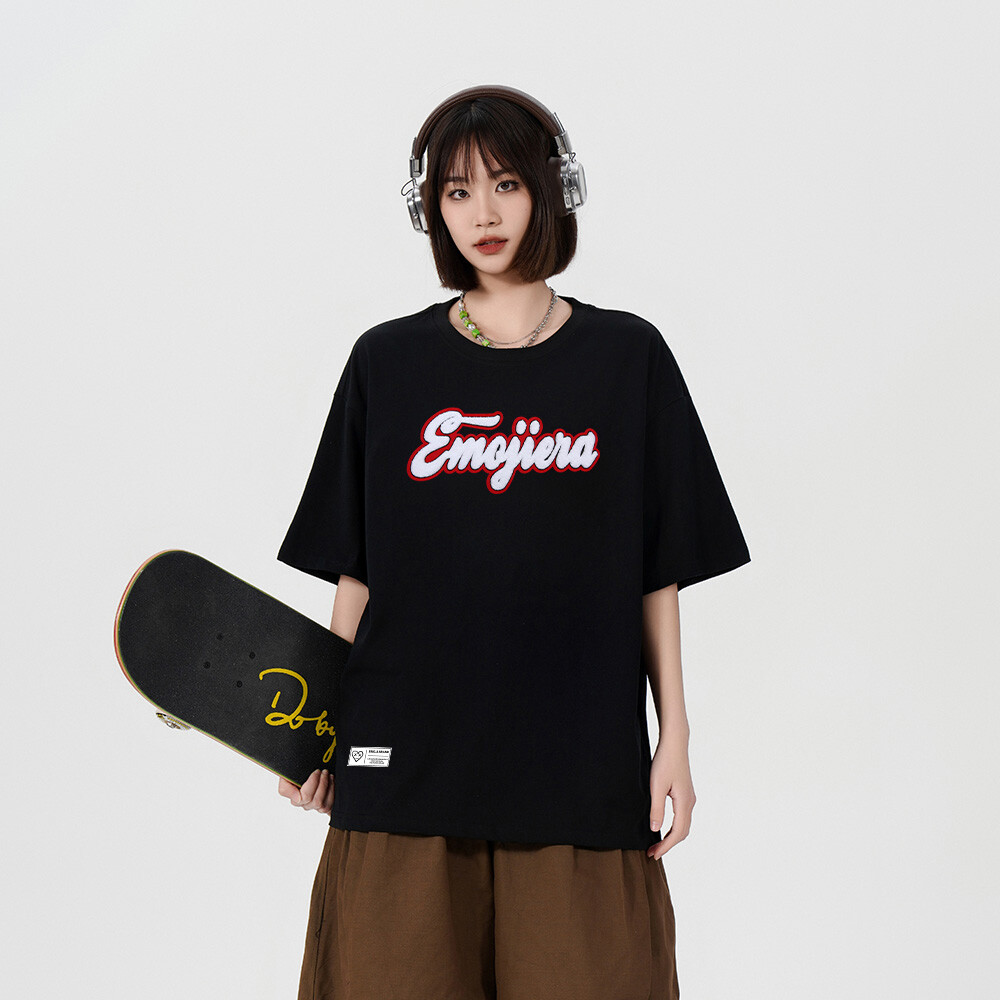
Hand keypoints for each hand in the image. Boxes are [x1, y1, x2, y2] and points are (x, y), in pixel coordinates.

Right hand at [278, 768, 333, 814]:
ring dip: (329, 788)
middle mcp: (306, 804)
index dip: (313, 784)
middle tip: (324, 772)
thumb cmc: (297, 772)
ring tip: (330, 776)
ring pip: (324, 805)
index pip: (305, 797)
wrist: (307, 766)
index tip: (317, 771)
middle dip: (322, 784)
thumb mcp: (286, 775)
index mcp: (296, 799)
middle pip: (316, 802)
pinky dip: (333, 795)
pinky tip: (333, 784)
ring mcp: (316, 806)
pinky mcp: (326, 805)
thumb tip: (297, 799)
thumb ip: (285, 788)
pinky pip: (330, 808)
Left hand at [646, 737, 694, 859]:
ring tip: (656, 843)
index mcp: (684, 803)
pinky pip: (681, 816)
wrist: (674, 743)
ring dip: (670, 836)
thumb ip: (656, 808)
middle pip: (682, 832)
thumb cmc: (665, 761)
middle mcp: (690, 802)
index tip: (654, 854)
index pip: (677, 833)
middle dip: (668, 844)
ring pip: (683, 825)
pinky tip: (662, 826)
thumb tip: (655, 829)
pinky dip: (673, 827)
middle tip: (652, 852)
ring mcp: (689, 798)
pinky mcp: (685, 793)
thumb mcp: (656, 786)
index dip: (665, 846)